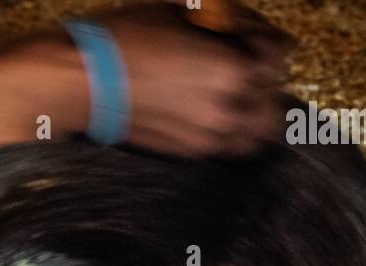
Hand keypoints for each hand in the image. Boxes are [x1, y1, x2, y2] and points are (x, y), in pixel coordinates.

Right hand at [105, 4, 290, 156]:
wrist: (85, 83)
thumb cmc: (127, 38)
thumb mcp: (178, 9)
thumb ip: (218, 18)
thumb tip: (231, 22)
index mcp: (232, 69)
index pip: (279, 55)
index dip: (265, 37)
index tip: (247, 31)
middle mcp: (227, 109)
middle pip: (276, 100)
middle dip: (269, 79)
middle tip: (253, 64)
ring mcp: (209, 137)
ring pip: (260, 135)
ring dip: (259, 114)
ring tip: (246, 97)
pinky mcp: (190, 152)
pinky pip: (232, 148)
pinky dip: (236, 132)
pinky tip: (222, 114)